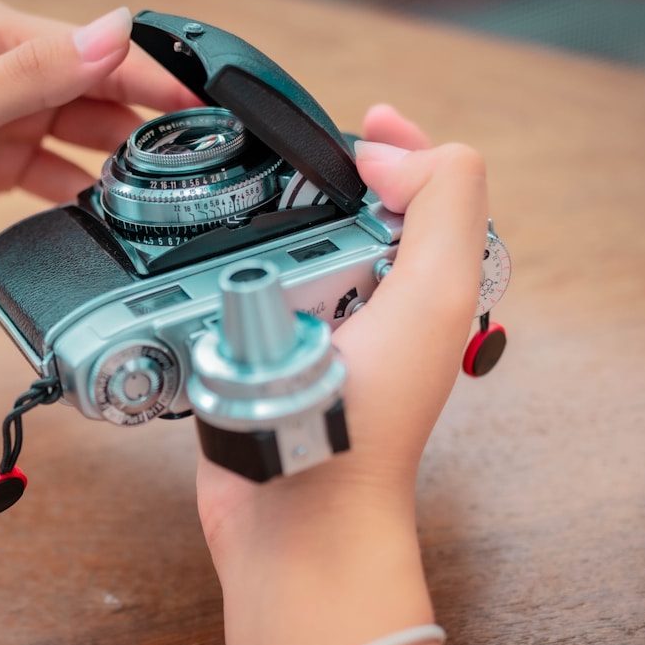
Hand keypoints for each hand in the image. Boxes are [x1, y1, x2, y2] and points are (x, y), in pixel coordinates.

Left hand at [0, 0, 199, 292]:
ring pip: (82, 132)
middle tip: (190, 160)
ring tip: (151, 190)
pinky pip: (57, 170)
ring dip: (115, 158)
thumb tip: (113, 32)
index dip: (152, 77)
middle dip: (143, 122)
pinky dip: (80, 188)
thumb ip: (35, 74)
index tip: (203, 106)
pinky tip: (102, 208)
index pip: (92, 48)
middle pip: (96, 89)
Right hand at [193, 104, 484, 644]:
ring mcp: (308, 337)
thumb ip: (444, 203)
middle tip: (290, 160)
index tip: (363, 126)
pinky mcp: (254, 361)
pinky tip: (200, 271)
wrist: (296, 518)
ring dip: (262, 225)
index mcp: (420, 291)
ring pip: (285, 252)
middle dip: (322, 181)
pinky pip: (235, 299)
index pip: (425, 195)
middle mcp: (369, 310)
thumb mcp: (435, 294)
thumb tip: (391, 153)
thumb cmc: (366, 425)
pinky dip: (218, 277)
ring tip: (240, 209)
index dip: (402, 150)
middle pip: (350, 216)